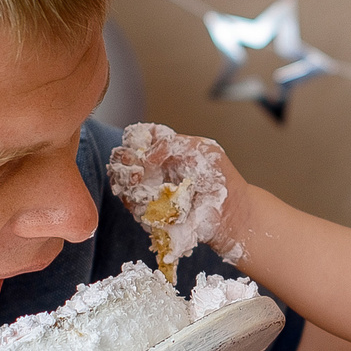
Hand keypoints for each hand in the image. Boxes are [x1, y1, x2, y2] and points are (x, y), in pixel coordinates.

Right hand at [105, 122, 248, 259]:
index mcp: (164, 150)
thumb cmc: (219, 179)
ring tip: (138, 181)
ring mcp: (149, 191)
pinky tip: (144, 198)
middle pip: (123, 160)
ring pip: (122, 182)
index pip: (136, 138)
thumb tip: (144, 155)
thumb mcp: (199, 149)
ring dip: (125, 180)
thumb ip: (171, 143)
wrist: (229, 212)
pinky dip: (133, 200)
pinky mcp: (149, 212)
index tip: (135, 144)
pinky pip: (132, 205)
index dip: (133, 140)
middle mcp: (152, 169)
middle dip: (123, 161)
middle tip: (134, 166)